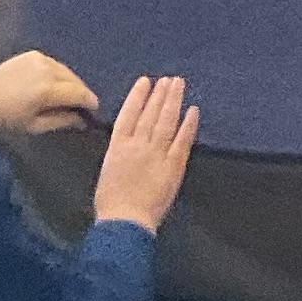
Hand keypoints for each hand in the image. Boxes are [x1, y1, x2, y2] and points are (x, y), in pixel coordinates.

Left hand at [0, 50, 100, 137]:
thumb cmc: (5, 116)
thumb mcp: (33, 126)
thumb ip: (61, 121)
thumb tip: (81, 119)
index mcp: (48, 90)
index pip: (79, 93)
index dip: (90, 102)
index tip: (93, 111)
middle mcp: (48, 70)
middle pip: (75, 80)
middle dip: (81, 93)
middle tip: (81, 106)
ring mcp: (41, 59)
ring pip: (66, 71)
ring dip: (71, 83)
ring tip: (69, 96)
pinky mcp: (34, 54)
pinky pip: (55, 65)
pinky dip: (59, 74)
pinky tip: (54, 84)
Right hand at [92, 72, 197, 231]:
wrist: (125, 221)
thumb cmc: (111, 202)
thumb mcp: (108, 169)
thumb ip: (119, 152)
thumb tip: (127, 141)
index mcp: (118, 145)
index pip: (129, 113)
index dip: (138, 96)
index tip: (146, 81)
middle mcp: (138, 144)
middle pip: (150, 113)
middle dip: (160, 94)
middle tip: (168, 79)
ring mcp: (157, 153)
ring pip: (166, 121)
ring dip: (173, 101)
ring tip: (178, 85)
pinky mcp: (173, 165)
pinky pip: (182, 140)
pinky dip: (188, 124)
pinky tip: (193, 111)